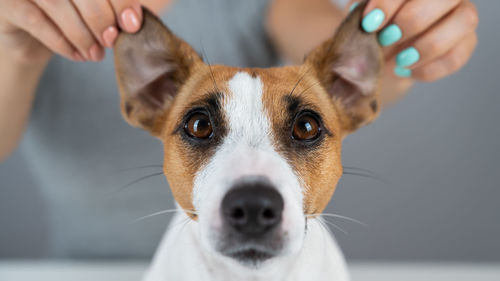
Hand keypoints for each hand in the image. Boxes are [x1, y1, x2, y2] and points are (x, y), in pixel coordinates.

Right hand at [0, 0, 142, 63]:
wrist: (31, 38)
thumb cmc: (71, 18)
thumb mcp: (96, 9)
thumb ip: (113, 8)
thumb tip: (132, 20)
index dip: (119, 0)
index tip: (131, 24)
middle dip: (101, 18)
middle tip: (111, 41)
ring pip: (57, 3)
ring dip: (82, 34)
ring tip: (96, 54)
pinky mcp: (6, 4)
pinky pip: (38, 23)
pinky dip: (63, 43)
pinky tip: (78, 55)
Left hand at [352, 0, 477, 81]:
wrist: (379, 56)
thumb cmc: (372, 29)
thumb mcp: (362, 15)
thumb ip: (362, 9)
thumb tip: (360, 13)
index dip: (390, 2)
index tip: (369, 22)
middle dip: (412, 20)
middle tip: (384, 40)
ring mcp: (461, 16)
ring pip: (464, 21)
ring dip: (427, 45)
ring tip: (398, 60)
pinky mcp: (465, 44)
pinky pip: (457, 55)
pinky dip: (428, 68)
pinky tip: (405, 70)